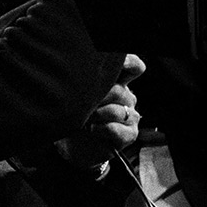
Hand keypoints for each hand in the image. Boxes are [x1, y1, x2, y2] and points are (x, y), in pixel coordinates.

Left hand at [57, 53, 145, 167]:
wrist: (73, 145)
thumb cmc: (72, 115)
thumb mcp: (73, 95)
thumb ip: (81, 81)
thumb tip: (76, 68)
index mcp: (116, 82)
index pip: (133, 66)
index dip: (130, 62)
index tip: (120, 62)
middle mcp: (126, 96)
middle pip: (119, 90)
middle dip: (97, 97)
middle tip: (80, 104)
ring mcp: (130, 116)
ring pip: (118, 110)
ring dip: (96, 114)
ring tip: (82, 118)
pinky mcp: (129, 134)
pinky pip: (117, 129)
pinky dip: (101, 129)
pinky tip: (91, 129)